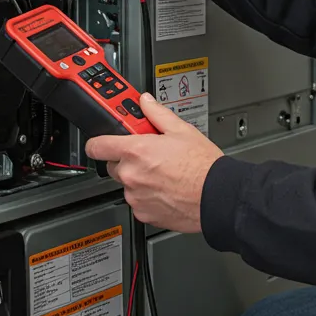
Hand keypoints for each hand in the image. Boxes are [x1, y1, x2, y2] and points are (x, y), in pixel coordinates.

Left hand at [85, 93, 222, 232]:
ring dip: (139, 179)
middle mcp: (131, 175)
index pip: (97, 146)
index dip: (99, 141)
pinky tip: (166, 189)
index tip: (103, 140)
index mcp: (136, 151)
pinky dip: (148, 196)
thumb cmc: (204, 166)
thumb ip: (157, 114)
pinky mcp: (144, 214)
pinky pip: (138, 201)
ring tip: (164, 174)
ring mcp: (136, 196)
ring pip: (128, 184)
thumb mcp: (182, 130)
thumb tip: (145, 102)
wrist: (218, 196)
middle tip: (150, 156)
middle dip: (128, 159)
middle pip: (114, 164)